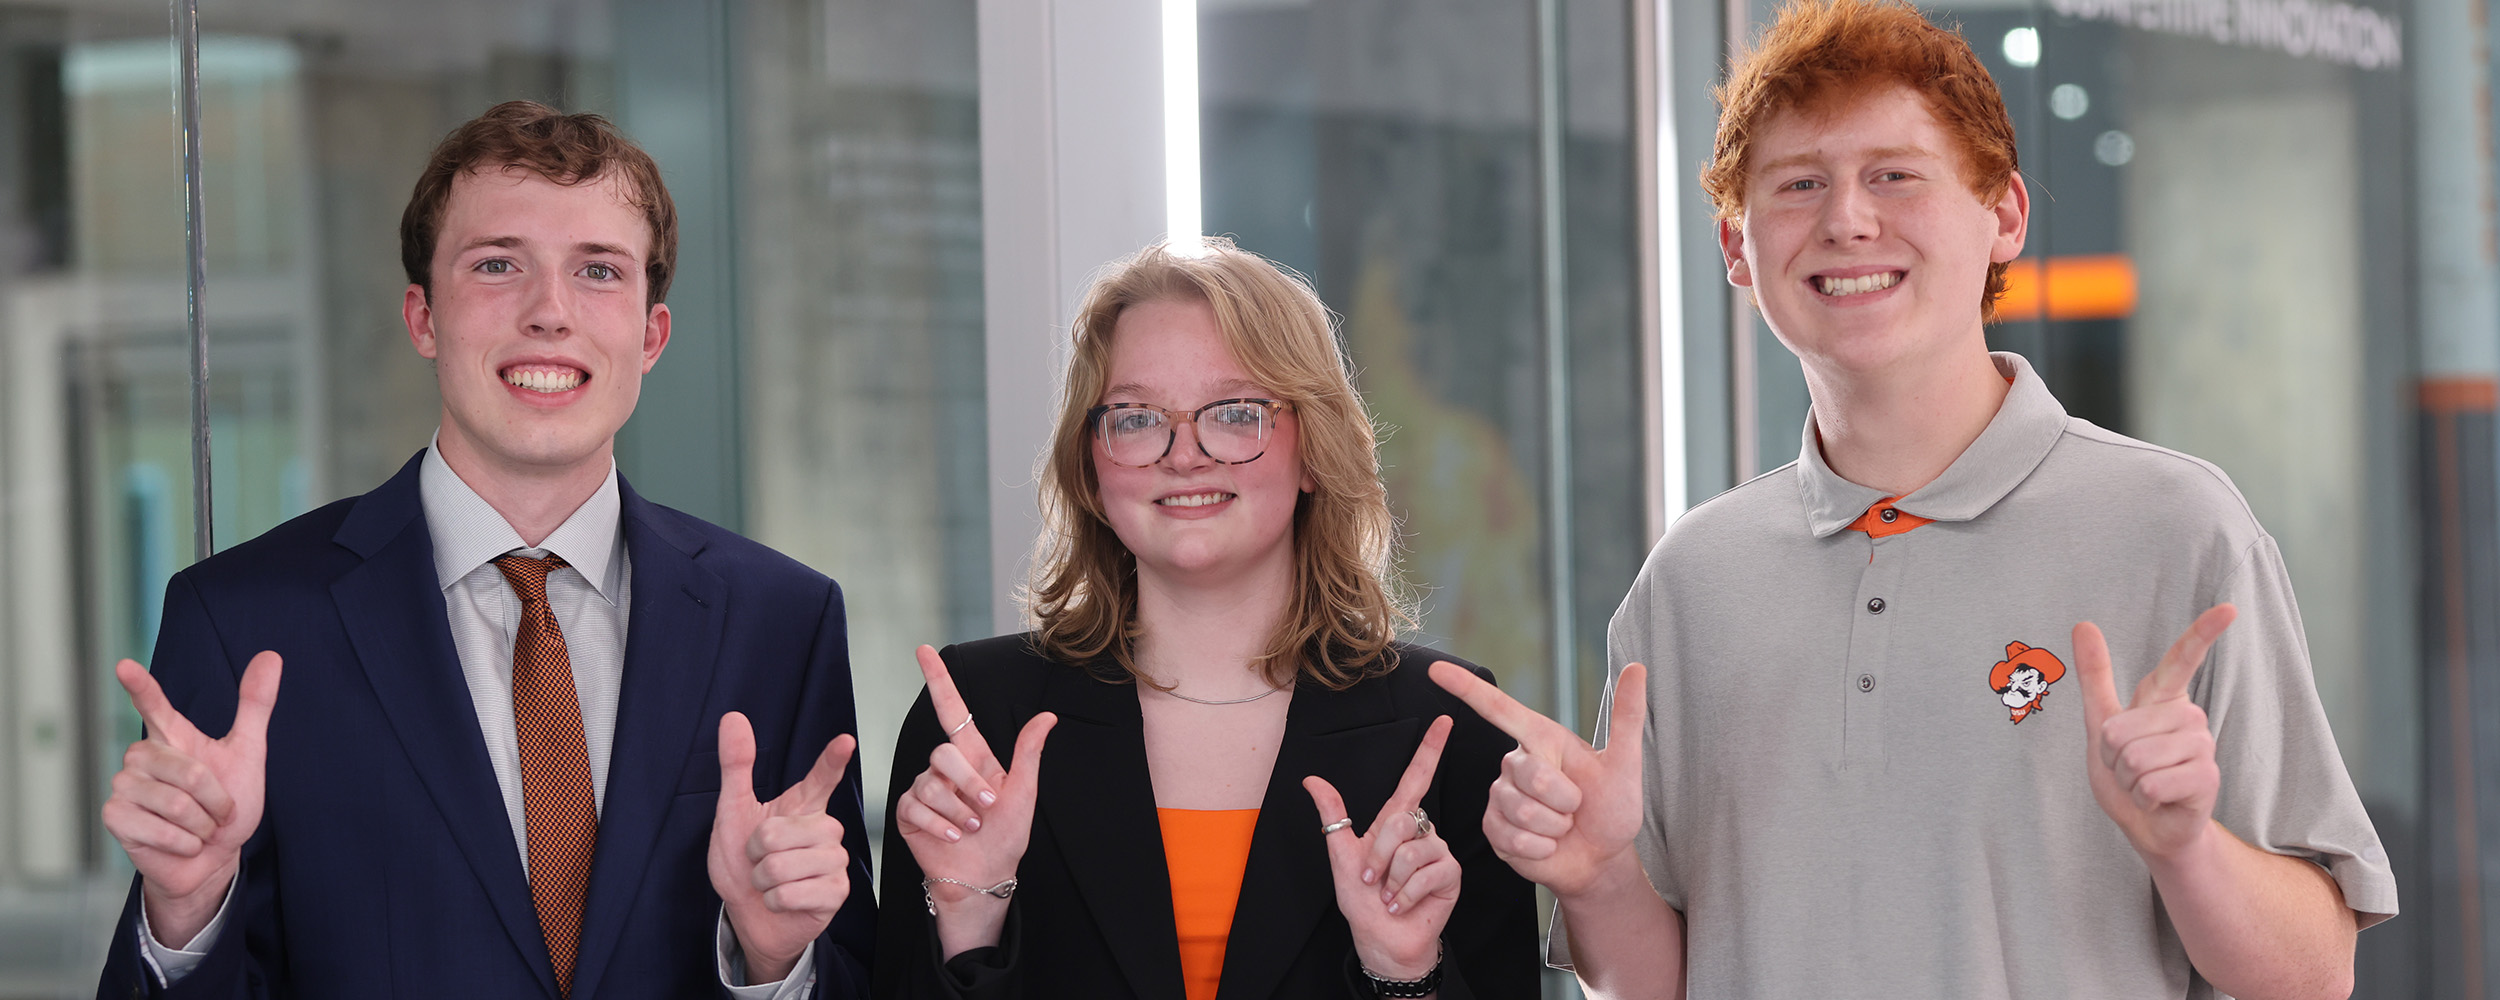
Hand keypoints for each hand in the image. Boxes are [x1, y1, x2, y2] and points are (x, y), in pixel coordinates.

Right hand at [102, 651, 281, 948]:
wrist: (213, 857)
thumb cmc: (227, 805)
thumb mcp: (247, 754)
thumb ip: (254, 706)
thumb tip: (271, 656)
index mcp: (172, 737)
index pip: (154, 706)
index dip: (140, 686)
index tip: (125, 665)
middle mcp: (142, 756)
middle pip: (190, 773)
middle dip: (217, 801)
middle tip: (215, 812)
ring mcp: (124, 786)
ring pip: (176, 804)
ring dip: (201, 825)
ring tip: (197, 828)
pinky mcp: (114, 817)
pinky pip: (160, 831)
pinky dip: (185, 843)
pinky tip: (181, 844)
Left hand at [709, 712, 854, 983]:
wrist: (749, 916)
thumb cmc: (744, 865)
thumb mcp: (732, 814)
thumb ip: (737, 767)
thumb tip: (733, 718)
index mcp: (803, 807)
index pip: (822, 777)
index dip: (832, 759)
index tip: (844, 741)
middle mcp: (825, 830)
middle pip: (780, 833)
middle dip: (755, 854)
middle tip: (760, 863)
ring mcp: (835, 861)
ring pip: (785, 865)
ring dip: (763, 881)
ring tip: (770, 883)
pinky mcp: (837, 892)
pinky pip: (794, 893)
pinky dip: (775, 901)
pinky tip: (782, 901)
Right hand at [893, 645, 1055, 955]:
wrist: (984, 876)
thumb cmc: (1007, 835)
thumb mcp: (1024, 792)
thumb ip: (1028, 752)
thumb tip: (1048, 715)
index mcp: (974, 756)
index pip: (952, 709)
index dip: (938, 679)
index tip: (924, 650)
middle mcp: (946, 769)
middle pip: (943, 752)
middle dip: (967, 782)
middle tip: (986, 808)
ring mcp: (925, 789)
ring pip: (930, 782)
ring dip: (956, 808)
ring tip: (971, 827)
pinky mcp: (909, 812)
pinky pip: (915, 805)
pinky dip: (938, 823)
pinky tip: (952, 836)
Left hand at [1303, 715, 1458, 980]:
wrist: (1382, 940)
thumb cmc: (1363, 901)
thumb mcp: (1341, 856)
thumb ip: (1333, 816)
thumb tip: (1311, 780)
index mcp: (1395, 822)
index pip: (1415, 778)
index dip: (1429, 749)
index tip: (1444, 720)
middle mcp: (1420, 832)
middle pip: (1401, 820)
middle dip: (1379, 854)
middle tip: (1373, 880)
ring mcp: (1437, 851)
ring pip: (1412, 849)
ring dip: (1392, 879)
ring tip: (1390, 896)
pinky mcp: (1450, 874)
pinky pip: (1427, 871)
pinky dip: (1406, 892)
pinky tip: (1403, 904)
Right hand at [1428, 660, 1647, 899]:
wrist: (1599, 860)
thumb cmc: (1611, 810)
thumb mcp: (1626, 765)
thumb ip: (1628, 716)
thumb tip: (1637, 668)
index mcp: (1541, 739)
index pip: (1499, 709)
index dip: (1466, 688)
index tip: (1436, 669)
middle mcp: (1515, 763)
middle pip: (1531, 775)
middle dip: (1565, 800)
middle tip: (1576, 809)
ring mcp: (1500, 797)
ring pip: (1523, 810)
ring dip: (1555, 828)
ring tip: (1563, 827)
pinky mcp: (1493, 829)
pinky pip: (1513, 838)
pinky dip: (1541, 848)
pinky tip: (1547, 846)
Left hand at [2077, 604, 2234, 862]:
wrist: (2148, 825)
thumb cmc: (2125, 773)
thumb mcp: (2100, 722)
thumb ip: (2095, 675)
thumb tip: (2083, 623)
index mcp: (2165, 698)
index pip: (2183, 659)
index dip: (2204, 633)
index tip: (2230, 608)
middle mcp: (2189, 716)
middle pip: (2120, 729)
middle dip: (2110, 757)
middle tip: (2129, 769)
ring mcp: (2202, 746)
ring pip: (2135, 757)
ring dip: (2126, 779)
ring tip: (2144, 784)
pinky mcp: (2207, 778)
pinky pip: (2152, 783)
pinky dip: (2142, 798)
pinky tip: (2157, 800)